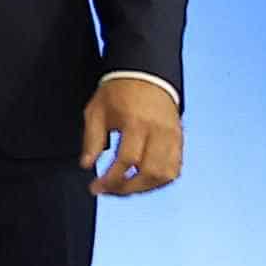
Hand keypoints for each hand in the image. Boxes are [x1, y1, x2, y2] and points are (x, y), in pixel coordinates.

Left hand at [81, 76, 182, 196]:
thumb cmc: (118, 92)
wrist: (145, 75)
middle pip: (150, 172)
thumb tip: (86, 165)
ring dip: (145, 187)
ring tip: (124, 188)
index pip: (127, 160)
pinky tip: (142, 180)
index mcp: (135, 123)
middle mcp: (158, 131)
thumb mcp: (95, 111)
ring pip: (166, 174)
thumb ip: (91, 139)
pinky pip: (175, 167)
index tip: (96, 187)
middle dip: (127, 188)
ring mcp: (172, 136)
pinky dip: (159, 179)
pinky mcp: (179, 139)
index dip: (110, 179)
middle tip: (109, 190)